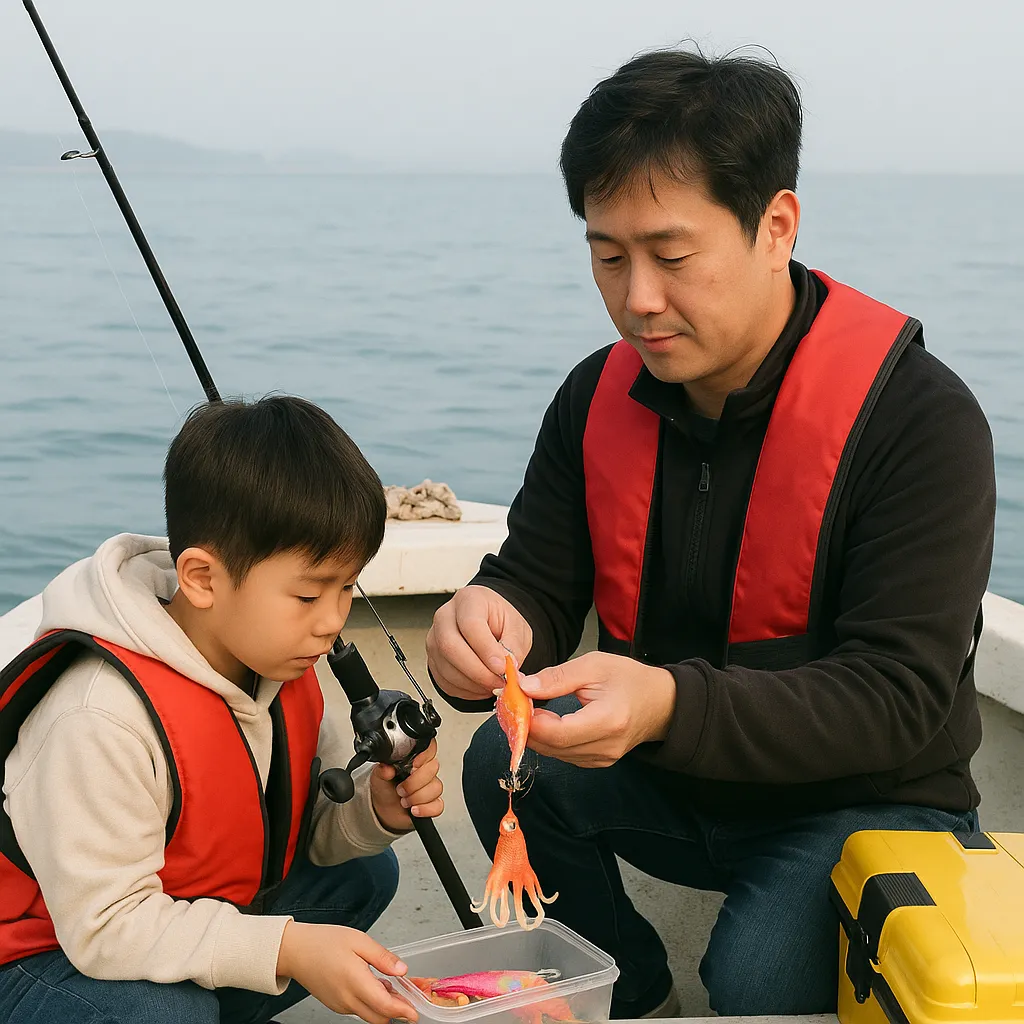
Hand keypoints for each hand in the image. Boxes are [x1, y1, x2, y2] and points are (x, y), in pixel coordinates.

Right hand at [276, 921, 416, 1023]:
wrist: (295, 950)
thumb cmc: (323, 942)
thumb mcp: (358, 940)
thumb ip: (382, 958)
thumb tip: (402, 970)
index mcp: (355, 982)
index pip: (385, 1007)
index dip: (403, 1011)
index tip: (415, 1012)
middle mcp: (347, 999)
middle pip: (378, 1018)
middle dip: (395, 1011)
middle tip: (407, 997)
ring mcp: (340, 1005)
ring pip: (368, 1015)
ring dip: (382, 1007)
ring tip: (389, 984)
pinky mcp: (335, 1004)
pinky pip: (357, 1010)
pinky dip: (369, 1003)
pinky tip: (372, 985)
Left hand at [371, 739, 443, 832]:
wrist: (384, 809)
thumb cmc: (385, 789)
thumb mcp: (378, 776)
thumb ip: (382, 770)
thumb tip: (386, 768)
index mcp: (414, 759)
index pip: (430, 748)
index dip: (425, 756)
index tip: (413, 765)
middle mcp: (425, 771)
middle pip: (433, 769)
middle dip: (414, 782)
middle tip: (401, 788)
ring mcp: (430, 787)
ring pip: (436, 788)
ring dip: (417, 797)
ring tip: (404, 800)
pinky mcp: (433, 804)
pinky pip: (438, 806)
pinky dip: (425, 809)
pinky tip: (414, 809)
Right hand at [425, 585, 532, 700]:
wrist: (489, 623)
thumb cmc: (500, 620)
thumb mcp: (517, 628)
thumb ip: (514, 648)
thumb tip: (509, 670)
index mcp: (469, 600)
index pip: (470, 624)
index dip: (486, 649)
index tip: (502, 667)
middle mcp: (445, 617)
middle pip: (450, 646)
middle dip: (477, 671)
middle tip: (499, 682)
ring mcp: (434, 638)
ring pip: (446, 668)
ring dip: (473, 684)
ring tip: (494, 684)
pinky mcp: (432, 659)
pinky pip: (444, 681)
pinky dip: (466, 691)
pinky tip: (481, 686)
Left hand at [519, 652, 675, 767]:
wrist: (661, 702)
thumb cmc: (629, 679)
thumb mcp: (594, 666)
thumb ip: (557, 677)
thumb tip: (524, 686)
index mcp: (607, 720)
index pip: (557, 733)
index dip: (530, 721)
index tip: (516, 701)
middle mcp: (605, 747)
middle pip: (552, 747)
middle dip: (527, 727)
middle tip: (513, 705)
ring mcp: (603, 758)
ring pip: (555, 754)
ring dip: (536, 735)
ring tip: (526, 711)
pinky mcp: (599, 762)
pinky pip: (565, 756)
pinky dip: (549, 741)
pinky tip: (543, 722)